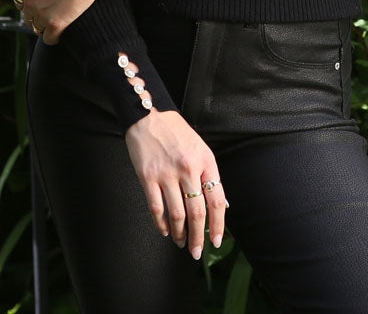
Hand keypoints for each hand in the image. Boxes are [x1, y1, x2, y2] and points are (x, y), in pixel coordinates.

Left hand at [12, 0, 96, 43]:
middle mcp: (28, 3)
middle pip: (27, 14)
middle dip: (36, 10)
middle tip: (52, 3)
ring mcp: (41, 15)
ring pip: (36, 27)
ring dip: (43, 23)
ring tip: (56, 16)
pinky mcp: (56, 25)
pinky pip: (49, 39)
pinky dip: (53, 36)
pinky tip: (60, 29)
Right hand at [125, 109, 227, 259]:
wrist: (149, 116)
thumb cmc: (177, 133)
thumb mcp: (201, 148)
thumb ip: (209, 175)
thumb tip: (220, 204)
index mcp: (205, 161)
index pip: (216, 199)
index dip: (218, 224)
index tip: (217, 240)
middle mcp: (188, 169)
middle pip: (197, 212)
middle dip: (198, 237)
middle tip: (197, 252)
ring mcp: (167, 174)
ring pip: (177, 214)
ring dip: (180, 234)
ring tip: (181, 243)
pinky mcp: (148, 177)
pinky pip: (156, 208)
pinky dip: (161, 224)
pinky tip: (165, 231)